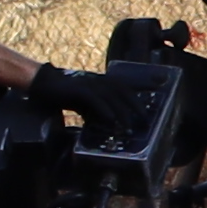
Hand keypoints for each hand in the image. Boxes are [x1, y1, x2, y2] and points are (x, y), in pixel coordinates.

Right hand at [23, 60, 156, 136]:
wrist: (44, 84)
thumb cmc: (67, 94)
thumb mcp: (87, 104)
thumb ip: (99, 111)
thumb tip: (111, 124)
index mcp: (103, 82)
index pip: (127, 83)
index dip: (145, 82)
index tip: (163, 82)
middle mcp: (100, 80)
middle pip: (124, 91)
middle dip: (136, 105)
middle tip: (146, 120)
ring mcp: (90, 83)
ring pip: (111, 97)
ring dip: (122, 113)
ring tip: (129, 127)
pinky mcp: (79, 89)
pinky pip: (95, 100)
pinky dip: (104, 110)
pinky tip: (111, 120)